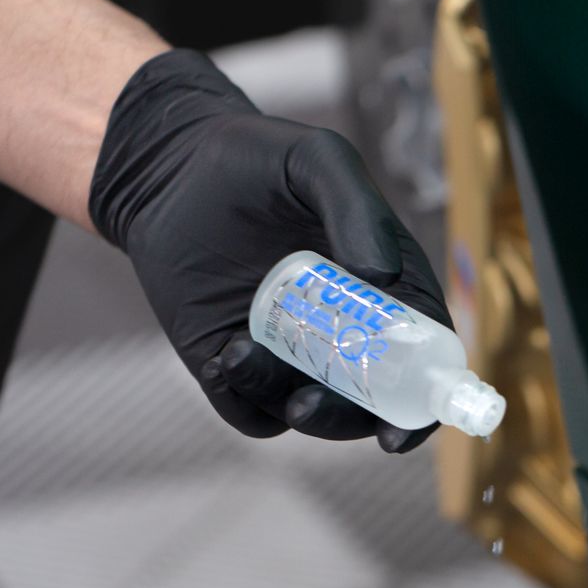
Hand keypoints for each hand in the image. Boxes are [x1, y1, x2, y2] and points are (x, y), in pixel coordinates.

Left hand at [90, 50, 446, 450]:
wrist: (166, 167)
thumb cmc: (254, 157)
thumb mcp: (317, 160)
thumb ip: (357, 209)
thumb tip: (381, 279)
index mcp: (385, 286)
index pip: (422, 356)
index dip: (421, 403)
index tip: (398, 430)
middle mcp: (344, 328)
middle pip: (366, 401)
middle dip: (341, 418)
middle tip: (305, 404)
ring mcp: (288, 350)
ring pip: (303, 410)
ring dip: (278, 399)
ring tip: (237, 354)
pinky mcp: (232, 361)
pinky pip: (246, 408)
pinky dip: (240, 399)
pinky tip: (220, 359)